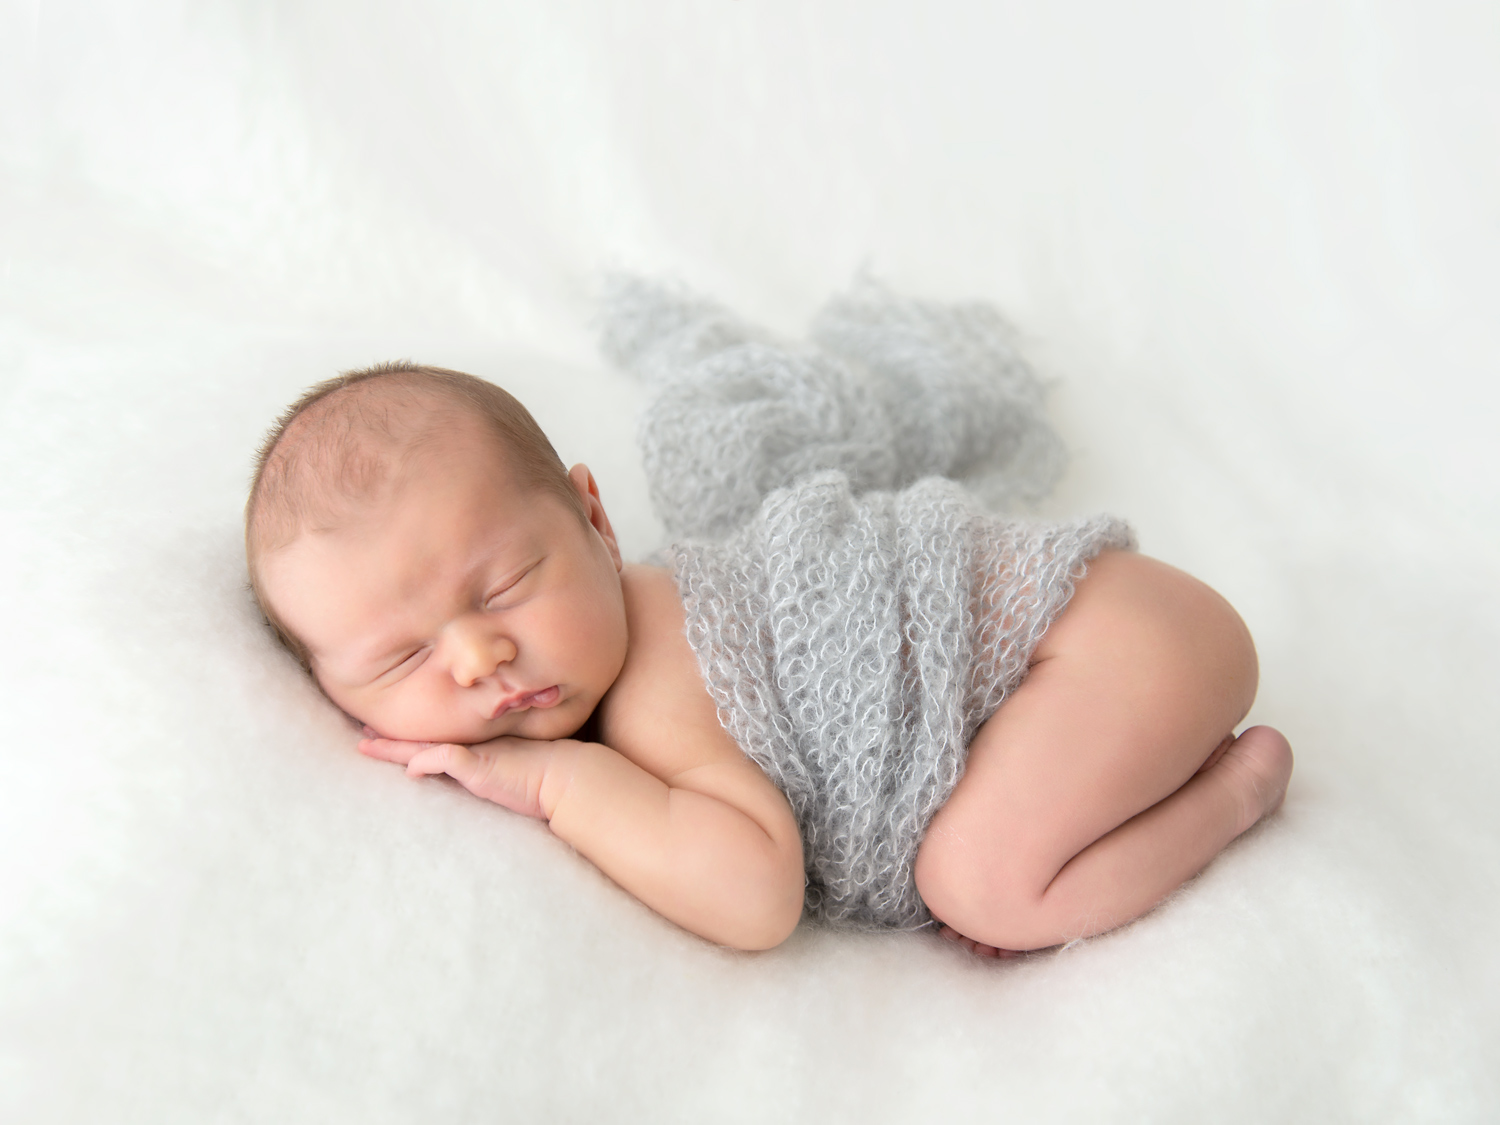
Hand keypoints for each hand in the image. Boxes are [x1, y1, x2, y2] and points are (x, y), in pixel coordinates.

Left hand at [357, 726, 569, 820]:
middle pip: (424, 739)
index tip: (387, 735)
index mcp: (479, 747)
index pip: (438, 740)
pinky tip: (410, 770)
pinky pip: (444, 759)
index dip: (412, 739)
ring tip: (366, 745)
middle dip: (392, 738)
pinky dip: (424, 762)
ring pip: (425, 745)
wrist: (570, 775)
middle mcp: (473, 745)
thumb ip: (486, 772)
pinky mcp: (480, 766)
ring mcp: (475, 753)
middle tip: (362, 733)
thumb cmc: (546, 775)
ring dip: (394, 747)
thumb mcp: (511, 772)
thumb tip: (465, 775)